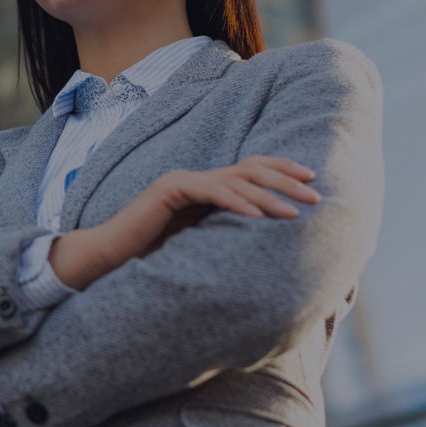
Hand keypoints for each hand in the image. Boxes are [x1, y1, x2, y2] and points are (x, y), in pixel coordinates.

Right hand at [104, 155, 321, 263]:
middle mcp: (198, 178)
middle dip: (286, 180)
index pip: (251, 169)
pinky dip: (236, 203)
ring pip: (235, 180)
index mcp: (207, 187)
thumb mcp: (203, 243)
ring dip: (269, 196)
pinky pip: (211, 191)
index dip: (282, 170)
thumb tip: (269, 244)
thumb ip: (227, 233)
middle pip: (251, 169)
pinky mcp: (170, 188)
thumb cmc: (154, 257)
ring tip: (293, 212)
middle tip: (315, 195)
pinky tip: (257, 217)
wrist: (111, 256)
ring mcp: (183, 180)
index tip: (312, 180)